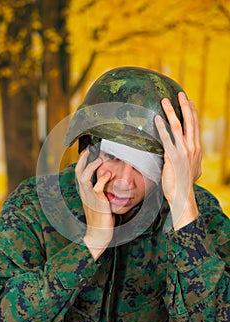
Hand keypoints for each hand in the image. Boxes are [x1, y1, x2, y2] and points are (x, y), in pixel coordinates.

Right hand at [75, 148, 114, 258]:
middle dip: (83, 158)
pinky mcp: (97, 203)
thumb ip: (101, 190)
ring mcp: (89, 197)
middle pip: (78, 171)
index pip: (79, 172)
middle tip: (90, 148)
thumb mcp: (99, 201)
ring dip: (91, 166)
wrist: (98, 234)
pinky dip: (102, 180)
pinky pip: (97, 188)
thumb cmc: (100, 218)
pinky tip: (108, 175)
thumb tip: (107, 177)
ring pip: (84, 177)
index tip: (88, 150)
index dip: (82, 160)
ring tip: (99, 159)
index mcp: (84, 191)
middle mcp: (84, 193)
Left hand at [155, 92, 201, 229]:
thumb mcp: (192, 170)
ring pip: (178, 127)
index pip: (195, 126)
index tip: (190, 101)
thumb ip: (191, 160)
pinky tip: (157, 119)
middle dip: (185, 106)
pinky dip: (162, 128)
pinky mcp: (173, 157)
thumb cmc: (184, 184)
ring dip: (172, 112)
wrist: (182, 195)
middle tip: (180, 93)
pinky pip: (167, 139)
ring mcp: (183, 152)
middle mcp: (192, 147)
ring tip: (165, 101)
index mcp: (196, 149)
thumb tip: (190, 158)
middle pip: (189, 122)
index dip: (193, 113)